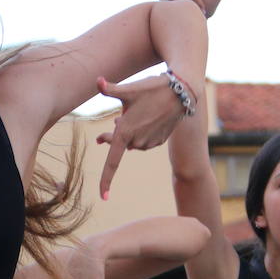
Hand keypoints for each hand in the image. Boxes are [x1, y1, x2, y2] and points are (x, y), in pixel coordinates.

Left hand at [95, 75, 191, 198]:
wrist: (182, 93)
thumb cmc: (153, 89)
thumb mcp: (129, 89)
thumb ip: (109, 89)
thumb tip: (97, 81)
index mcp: (125, 133)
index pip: (112, 163)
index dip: (105, 181)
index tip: (103, 197)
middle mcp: (137, 142)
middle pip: (120, 144)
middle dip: (116, 133)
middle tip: (116, 119)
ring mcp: (149, 143)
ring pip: (132, 141)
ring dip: (130, 130)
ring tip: (137, 112)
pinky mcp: (159, 141)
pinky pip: (144, 139)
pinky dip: (142, 130)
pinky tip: (148, 116)